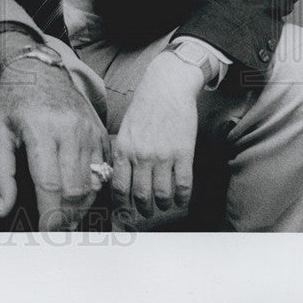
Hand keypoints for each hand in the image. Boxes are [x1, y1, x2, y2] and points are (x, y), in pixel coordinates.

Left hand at [0, 51, 109, 230]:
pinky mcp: (101, 132)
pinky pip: (103, 171)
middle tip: (54, 229)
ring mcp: (89, 130)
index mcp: (40, 129)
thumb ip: (0, 174)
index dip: (48, 214)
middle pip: (74, 189)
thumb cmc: (15, 102)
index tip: (43, 231)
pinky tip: (79, 197)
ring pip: (92, 184)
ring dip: (80, 208)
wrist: (42, 70)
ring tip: (65, 218)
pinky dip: (93, 190)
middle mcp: (69, 129)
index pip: (49, 184)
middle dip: (65, 216)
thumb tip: (4, 210)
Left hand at [111, 51, 202, 217]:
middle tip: (146, 212)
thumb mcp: (125, 129)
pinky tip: (180, 198)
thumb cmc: (144, 107)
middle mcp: (141, 155)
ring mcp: (163, 155)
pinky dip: (181, 198)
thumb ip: (122, 153)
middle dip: (143, 210)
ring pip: (162, 195)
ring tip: (163, 204)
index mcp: (123, 149)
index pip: (118, 188)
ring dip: (163, 205)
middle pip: (140, 196)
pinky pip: (183, 186)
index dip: (121, 208)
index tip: (124, 216)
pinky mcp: (183, 153)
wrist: (166, 86)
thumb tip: (119, 178)